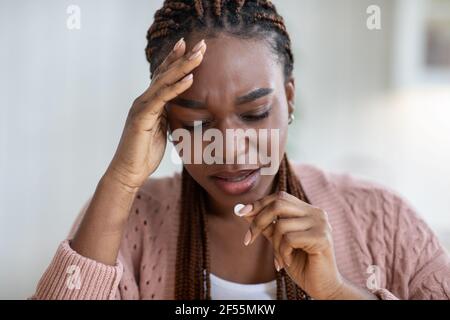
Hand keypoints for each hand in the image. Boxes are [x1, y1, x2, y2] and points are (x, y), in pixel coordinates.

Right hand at [106, 38, 206, 188]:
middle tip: (201, 43)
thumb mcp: (162, 130)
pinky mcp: (142, 116)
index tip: (192, 47)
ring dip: (183, 66)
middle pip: (166, 72)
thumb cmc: (145, 153)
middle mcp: (144, 99)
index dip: (177, 60)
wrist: (129, 171)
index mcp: (150, 102)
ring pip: (164, 81)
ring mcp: (142, 106)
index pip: (165, 76)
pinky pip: (162, 98)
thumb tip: (182, 109)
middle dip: (184, 56)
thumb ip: (168, 116)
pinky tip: (189, 78)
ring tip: (199, 54)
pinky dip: (176, 88)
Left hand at [236, 191, 369, 299]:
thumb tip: (243, 210)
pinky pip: (289, 239)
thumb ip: (265, 225)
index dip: (259, 203)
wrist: (323, 287)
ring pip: (281, 225)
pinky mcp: (321, 238)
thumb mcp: (278, 242)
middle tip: (249, 239)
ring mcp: (321, 224)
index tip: (241, 213)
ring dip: (274, 246)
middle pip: (278, 204)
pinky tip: (288, 262)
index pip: (280, 197)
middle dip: (258, 221)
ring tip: (280, 259)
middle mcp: (316, 213)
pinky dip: (283, 253)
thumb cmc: (301, 264)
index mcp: (307, 211)